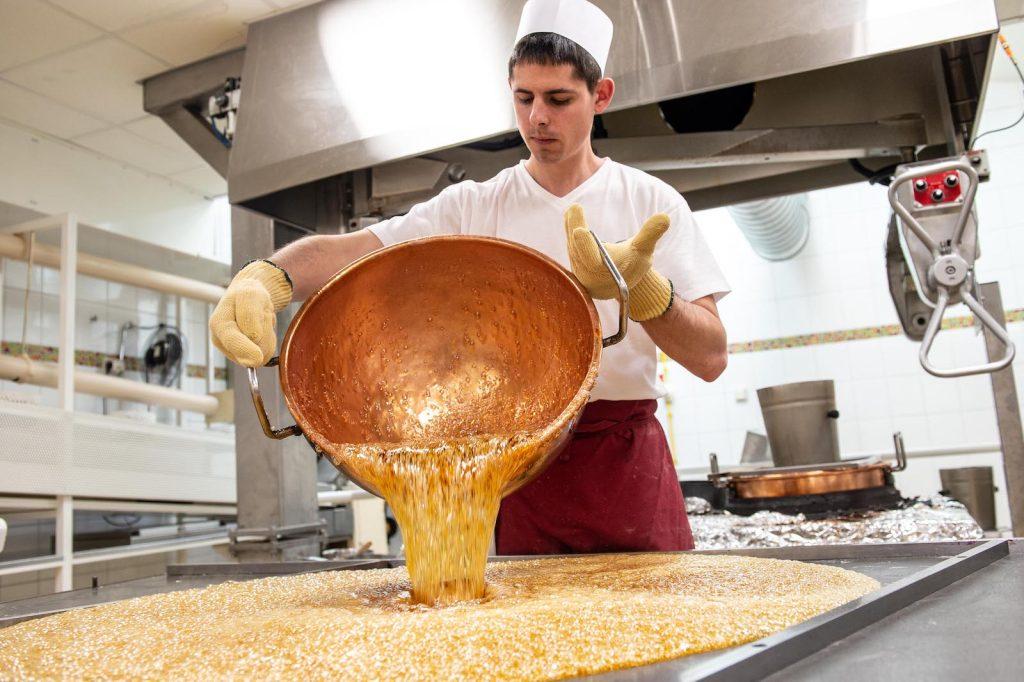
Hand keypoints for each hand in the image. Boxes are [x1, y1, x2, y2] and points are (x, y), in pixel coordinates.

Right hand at [209, 260, 292, 366]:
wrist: (252, 298)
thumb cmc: (249, 294)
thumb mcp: (251, 294)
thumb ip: (249, 314)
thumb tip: (254, 338)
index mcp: (218, 324)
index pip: (231, 340)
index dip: (245, 349)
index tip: (258, 358)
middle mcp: (223, 341)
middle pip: (251, 349)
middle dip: (264, 333)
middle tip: (261, 314)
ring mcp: (235, 351)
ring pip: (262, 353)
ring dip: (268, 335)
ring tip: (260, 320)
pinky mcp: (248, 357)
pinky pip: (267, 354)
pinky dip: (270, 340)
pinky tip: (262, 329)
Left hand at [563, 204, 673, 320]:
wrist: (623, 280)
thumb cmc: (634, 264)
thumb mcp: (644, 250)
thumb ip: (650, 234)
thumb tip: (664, 218)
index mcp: (604, 274)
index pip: (591, 260)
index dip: (584, 246)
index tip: (579, 230)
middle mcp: (587, 274)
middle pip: (577, 249)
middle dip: (575, 228)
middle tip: (574, 208)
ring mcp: (578, 268)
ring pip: (572, 246)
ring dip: (570, 226)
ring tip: (573, 209)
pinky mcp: (574, 261)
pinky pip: (570, 244)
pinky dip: (569, 229)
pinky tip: (569, 214)